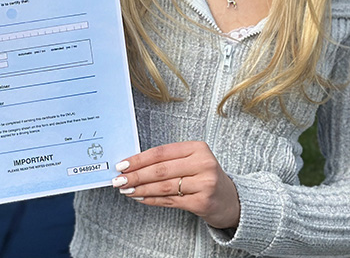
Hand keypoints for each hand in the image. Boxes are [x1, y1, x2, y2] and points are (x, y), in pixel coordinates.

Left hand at [112, 141, 240, 229]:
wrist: (230, 200)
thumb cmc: (204, 177)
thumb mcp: (191, 161)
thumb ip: (168, 161)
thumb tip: (133, 165)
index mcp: (198, 148)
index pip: (161, 152)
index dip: (139, 159)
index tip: (122, 165)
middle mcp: (203, 163)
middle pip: (161, 169)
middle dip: (136, 175)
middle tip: (119, 179)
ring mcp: (205, 184)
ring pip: (164, 186)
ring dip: (141, 189)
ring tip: (126, 190)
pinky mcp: (202, 202)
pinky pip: (170, 200)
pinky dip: (152, 200)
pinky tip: (140, 198)